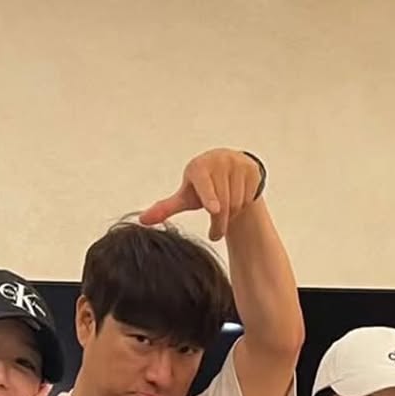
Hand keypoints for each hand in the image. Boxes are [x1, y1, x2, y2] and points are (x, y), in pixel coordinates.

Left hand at [137, 148, 262, 240]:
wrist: (229, 170)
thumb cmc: (202, 187)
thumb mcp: (186, 197)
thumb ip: (166, 208)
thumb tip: (142, 221)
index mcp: (199, 166)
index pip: (204, 183)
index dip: (208, 197)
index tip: (214, 209)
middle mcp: (218, 160)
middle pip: (223, 202)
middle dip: (219, 223)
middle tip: (215, 235)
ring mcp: (237, 163)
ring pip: (237, 202)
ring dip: (232, 215)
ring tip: (225, 212)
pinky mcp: (252, 169)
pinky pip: (250, 197)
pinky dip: (243, 206)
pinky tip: (237, 200)